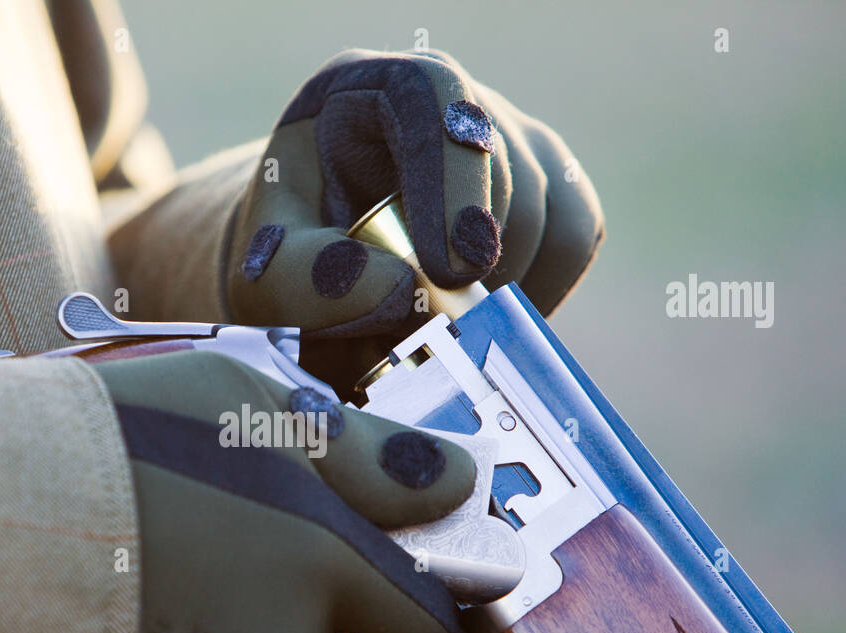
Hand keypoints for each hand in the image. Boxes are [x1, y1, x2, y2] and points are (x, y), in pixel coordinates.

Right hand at [88, 349, 476, 632]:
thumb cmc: (111, 438)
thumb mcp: (244, 395)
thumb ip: (364, 453)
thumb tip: (454, 482)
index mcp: (325, 556)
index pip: (424, 623)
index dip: (415, 614)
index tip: (394, 601)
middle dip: (286, 608)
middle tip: (208, 548)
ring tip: (144, 582)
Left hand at [223, 48, 603, 385]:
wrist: (317, 274)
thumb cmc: (289, 263)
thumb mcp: (269, 274)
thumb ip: (311, 279)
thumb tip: (403, 289)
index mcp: (370, 91)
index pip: (434, 98)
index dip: (454, 181)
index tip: (451, 271)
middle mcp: (451, 100)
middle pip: (505, 168)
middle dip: (472, 264)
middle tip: (422, 328)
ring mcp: (510, 138)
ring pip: (549, 210)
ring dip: (501, 289)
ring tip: (436, 326)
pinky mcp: (549, 186)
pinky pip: (575, 238)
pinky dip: (539, 291)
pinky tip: (481, 316)